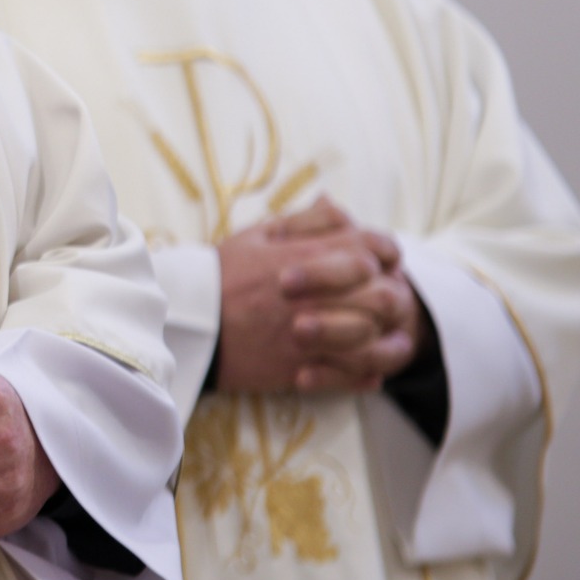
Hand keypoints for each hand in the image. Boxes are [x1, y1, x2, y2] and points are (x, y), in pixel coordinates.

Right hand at [216, 196, 414, 392]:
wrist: (188, 324)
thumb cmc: (221, 275)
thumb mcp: (256, 235)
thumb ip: (302, 220)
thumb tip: (337, 204)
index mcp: (302, 259)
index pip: (368, 248)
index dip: (385, 251)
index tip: (383, 258)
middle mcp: (311, 297)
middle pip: (381, 294)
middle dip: (391, 293)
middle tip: (385, 295)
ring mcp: (308, 336)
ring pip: (372, 337)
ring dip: (383, 334)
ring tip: (379, 331)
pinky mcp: (299, 369)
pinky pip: (351, 375)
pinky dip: (367, 372)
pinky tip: (368, 367)